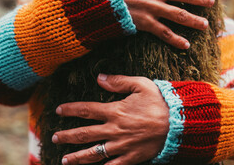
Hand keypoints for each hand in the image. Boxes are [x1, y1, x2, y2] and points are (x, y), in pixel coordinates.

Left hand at [52, 74, 169, 164]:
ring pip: (94, 154)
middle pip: (84, 134)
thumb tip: (99, 77)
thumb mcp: (141, 84)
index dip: (70, 110)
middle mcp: (114, 130)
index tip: (58, 110)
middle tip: (54, 138)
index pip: (86, 110)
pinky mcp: (131, 158)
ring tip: (64, 160)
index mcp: (115, 111)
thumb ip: (119, 81)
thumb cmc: (161, 102)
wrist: (179, 123)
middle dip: (67, 136)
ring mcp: (121, 146)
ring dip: (77, 157)